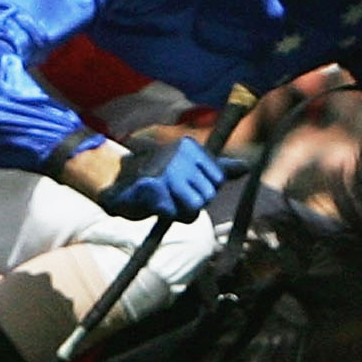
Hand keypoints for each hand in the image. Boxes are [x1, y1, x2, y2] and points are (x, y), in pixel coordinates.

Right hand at [95, 133, 224, 220]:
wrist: (116, 183)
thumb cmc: (156, 178)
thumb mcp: (190, 170)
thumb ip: (218, 169)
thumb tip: (246, 167)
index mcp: (191, 147)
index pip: (219, 179)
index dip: (204, 189)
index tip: (185, 184)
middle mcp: (181, 155)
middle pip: (209, 195)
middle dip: (193, 202)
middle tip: (173, 194)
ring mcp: (168, 170)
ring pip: (194, 207)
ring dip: (180, 211)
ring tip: (166, 201)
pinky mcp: (155, 187)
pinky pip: (173, 214)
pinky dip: (164, 213)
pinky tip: (154, 204)